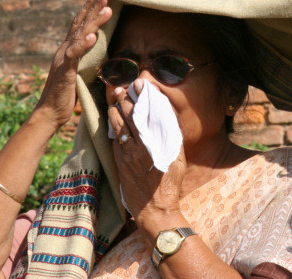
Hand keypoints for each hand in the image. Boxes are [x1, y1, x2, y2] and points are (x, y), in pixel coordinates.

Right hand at [34, 0, 111, 126]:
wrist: (49, 112)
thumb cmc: (65, 95)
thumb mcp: (78, 73)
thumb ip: (84, 60)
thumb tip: (97, 53)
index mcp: (67, 50)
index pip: (78, 26)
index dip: (87, 10)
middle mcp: (64, 51)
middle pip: (80, 25)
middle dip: (92, 9)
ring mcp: (64, 60)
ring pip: (80, 36)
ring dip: (94, 21)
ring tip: (107, 9)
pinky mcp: (66, 72)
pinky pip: (75, 55)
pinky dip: (84, 45)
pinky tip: (94, 36)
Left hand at [107, 79, 186, 220]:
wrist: (154, 208)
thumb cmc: (170, 183)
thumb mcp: (177, 157)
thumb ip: (170, 136)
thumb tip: (165, 117)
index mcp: (152, 142)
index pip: (143, 112)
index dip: (139, 97)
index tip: (138, 84)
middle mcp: (137, 146)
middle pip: (127, 116)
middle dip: (123, 99)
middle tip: (121, 88)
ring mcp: (125, 154)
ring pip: (117, 127)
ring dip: (115, 111)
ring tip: (114, 99)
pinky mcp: (119, 163)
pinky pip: (114, 140)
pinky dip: (113, 127)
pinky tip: (113, 121)